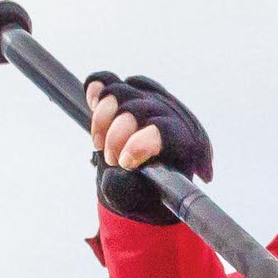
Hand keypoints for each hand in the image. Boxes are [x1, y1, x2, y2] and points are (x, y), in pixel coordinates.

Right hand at [81, 71, 211, 223]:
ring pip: (117, 92)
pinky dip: (95, 90)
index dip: (137, 145)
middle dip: (115, 138)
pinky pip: (107, 79)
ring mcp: (149, 99)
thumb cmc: (147, 192)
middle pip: (134, 110)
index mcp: (185, 141)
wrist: (142, 182)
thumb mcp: (140, 198)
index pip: (162, 130)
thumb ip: (130, 188)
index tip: (124, 164)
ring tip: (101, 145)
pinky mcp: (128, 93)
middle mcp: (170, 114)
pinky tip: (93, 106)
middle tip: (112, 161)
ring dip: (101, 120)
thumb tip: (118, 174)